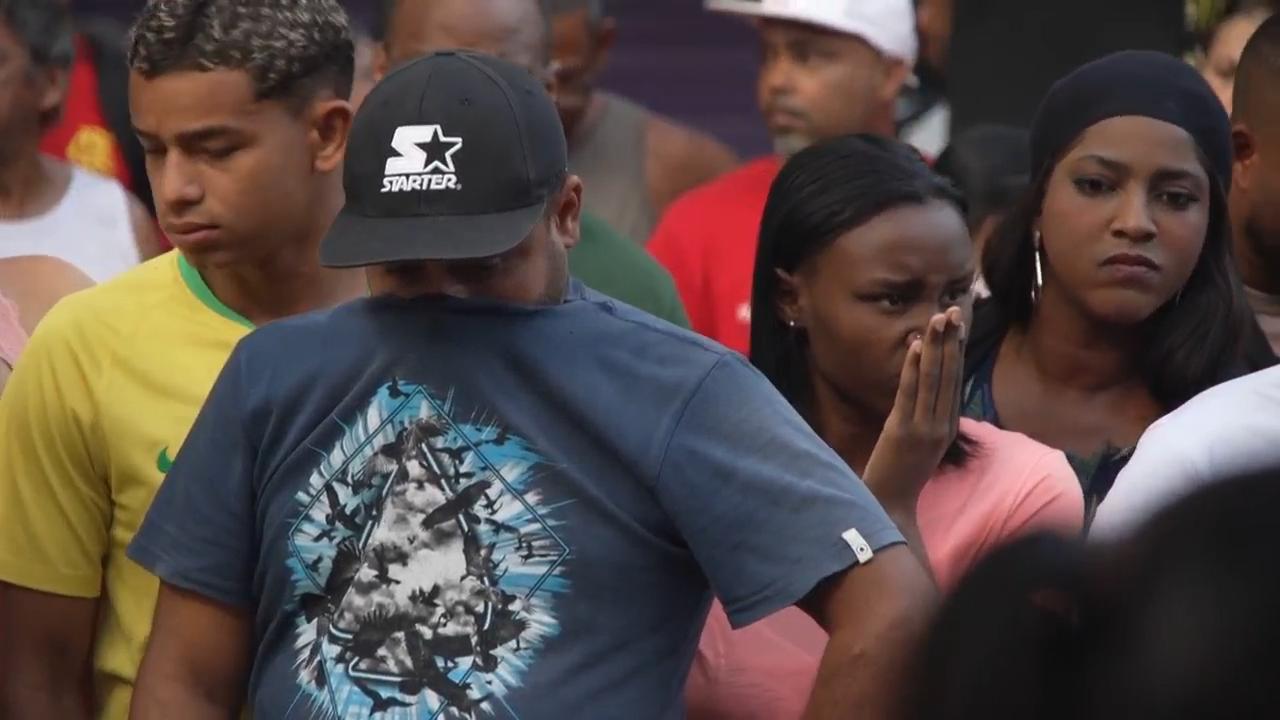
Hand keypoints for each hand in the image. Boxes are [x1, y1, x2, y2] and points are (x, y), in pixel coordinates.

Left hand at [863, 307, 965, 514]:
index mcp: (947, 425)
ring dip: (936, 346)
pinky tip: (916, 346)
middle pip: (949, 375)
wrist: (891, 505)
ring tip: (937, 318)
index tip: (958, 323)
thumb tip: (926, 385)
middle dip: (951, 341)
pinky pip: (910, 394)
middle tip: (953, 309)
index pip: (954, 380)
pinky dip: (914, 368)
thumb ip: (927, 415)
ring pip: (934, 380)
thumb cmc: (902, 473)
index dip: (957, 350)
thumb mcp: (921, 441)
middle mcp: (942, 424)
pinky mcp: (904, 431)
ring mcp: (925, 428)